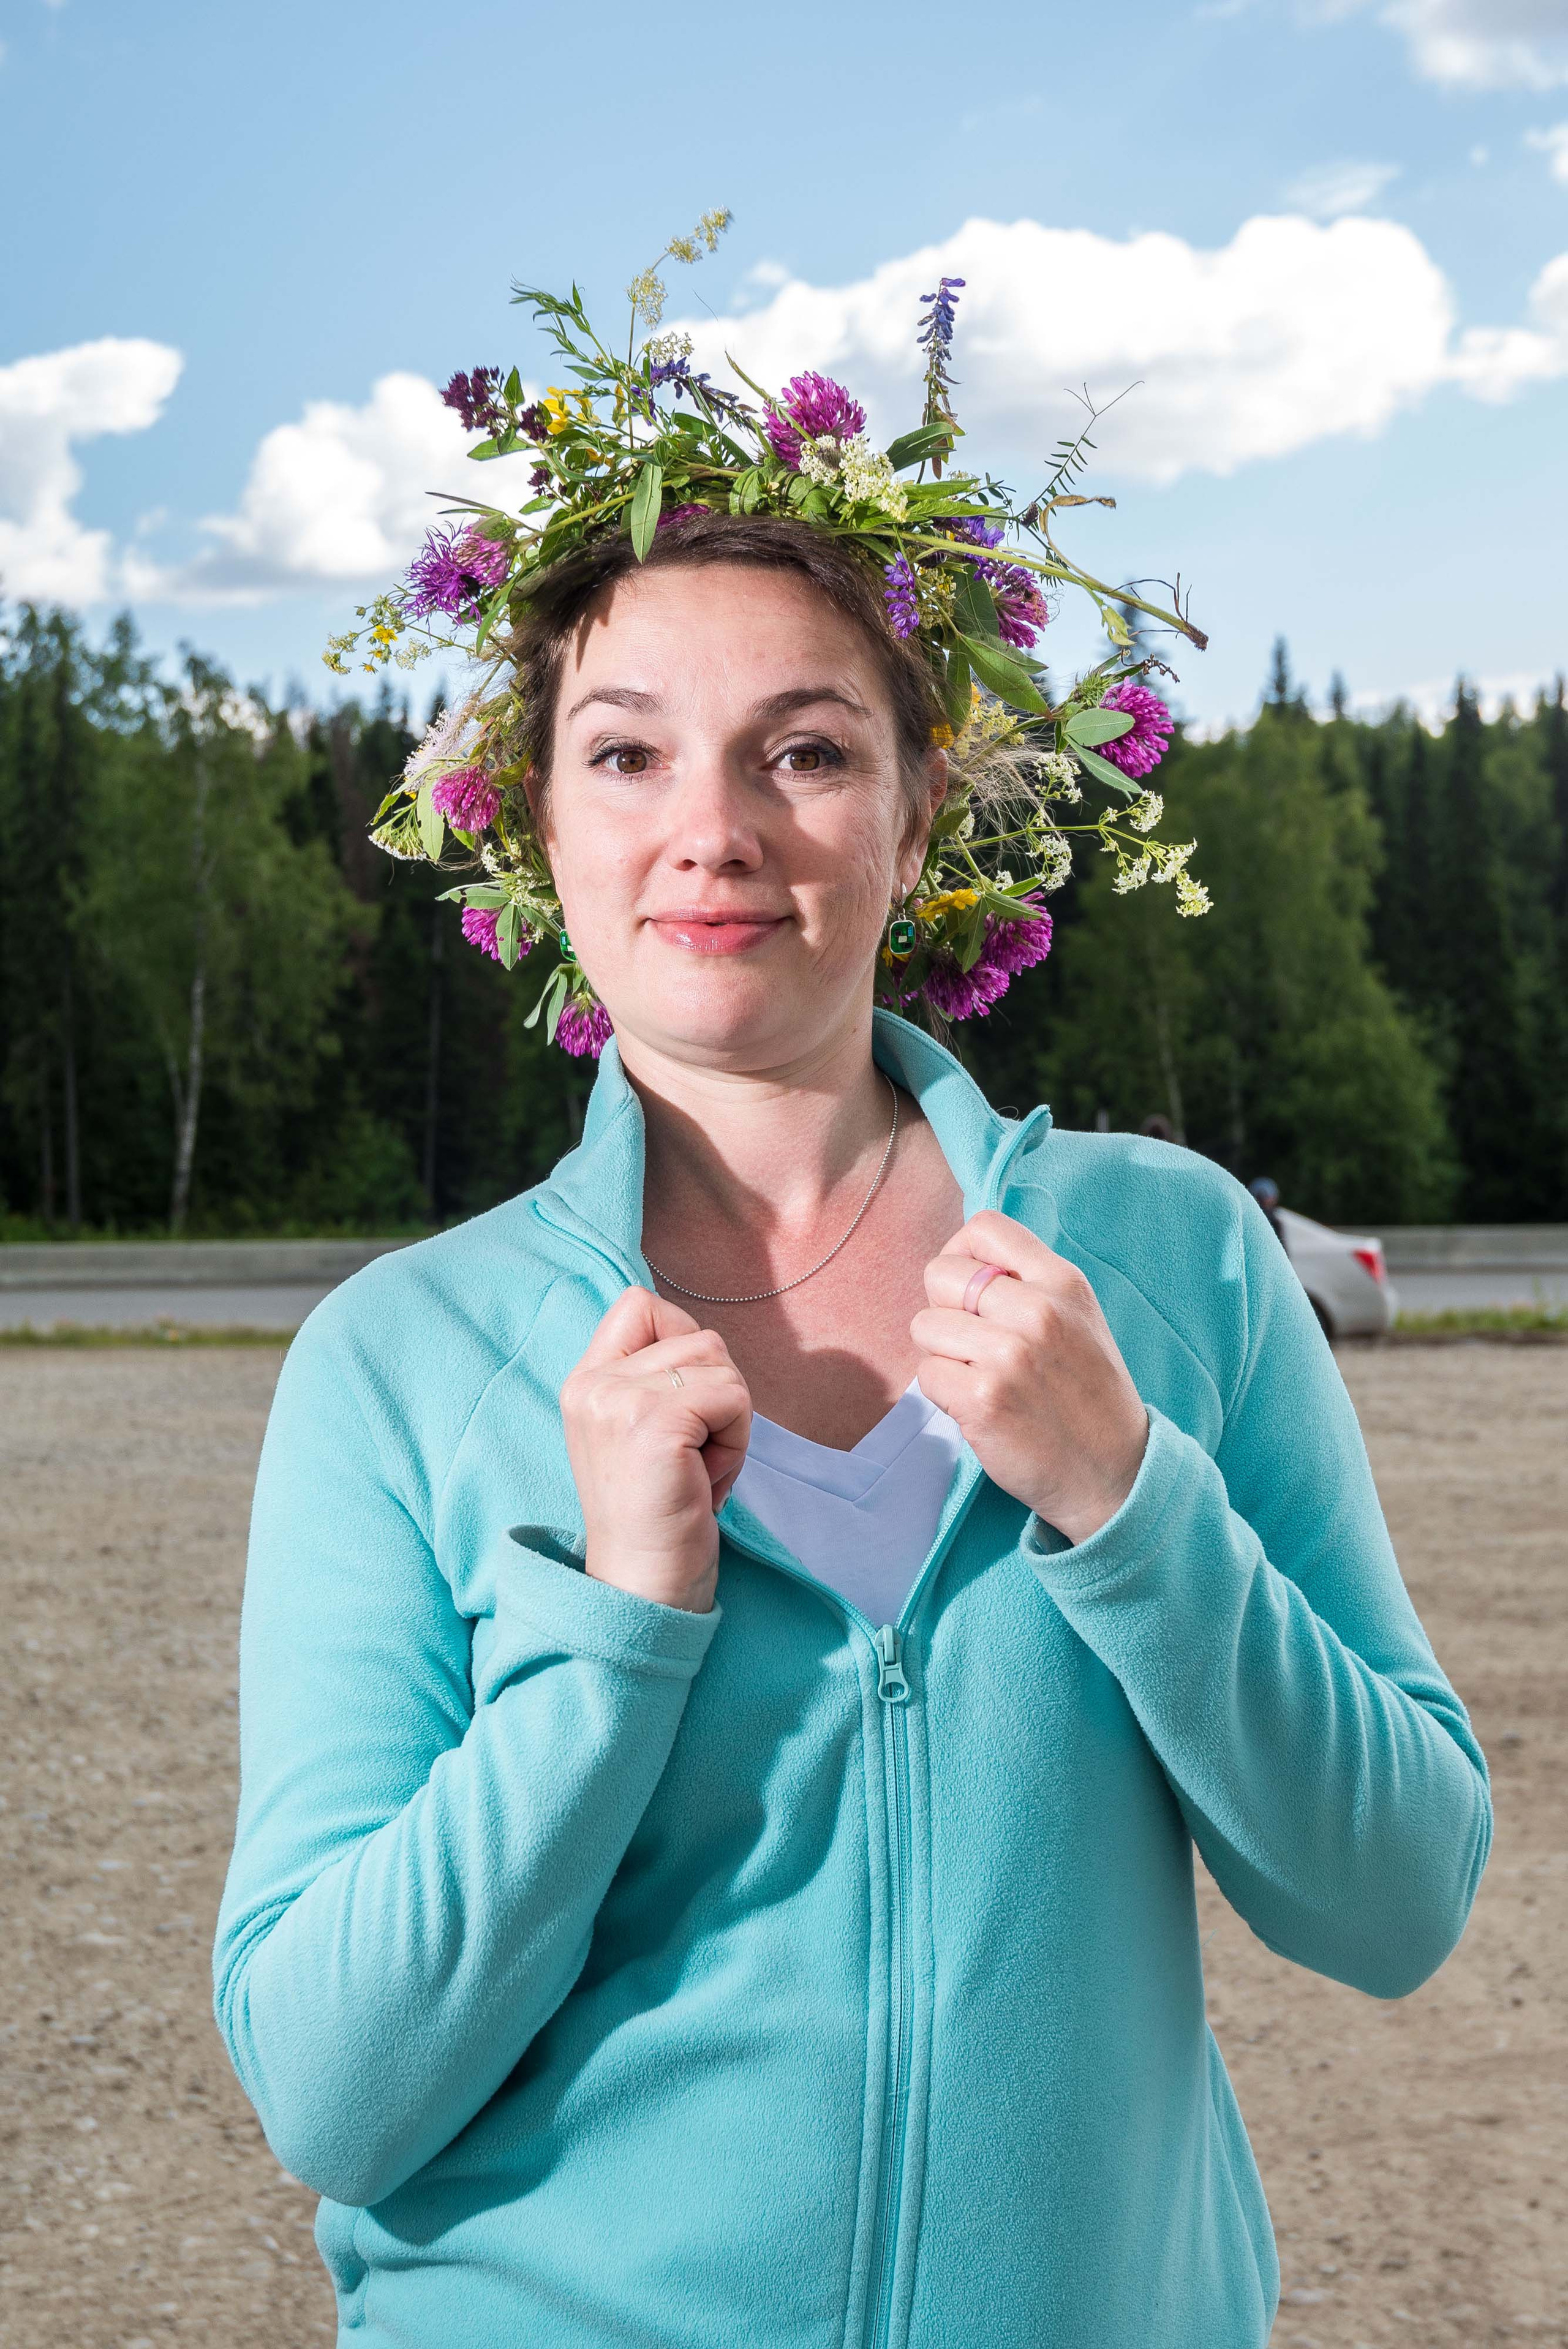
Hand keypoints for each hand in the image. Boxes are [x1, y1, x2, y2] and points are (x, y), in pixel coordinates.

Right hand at [560, 1288, 750, 1612]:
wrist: (643, 1588)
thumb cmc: (659, 1515)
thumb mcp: (640, 1431)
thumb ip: (656, 1379)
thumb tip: (703, 1341)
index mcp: (586, 1381)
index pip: (638, 1304)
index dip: (681, 1341)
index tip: (685, 1407)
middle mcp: (593, 1383)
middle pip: (697, 1336)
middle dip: (716, 1395)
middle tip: (692, 1457)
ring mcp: (619, 1400)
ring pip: (720, 1364)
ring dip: (729, 1420)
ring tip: (697, 1469)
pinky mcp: (655, 1422)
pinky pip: (732, 1397)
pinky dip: (736, 1441)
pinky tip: (706, 1481)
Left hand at [911, 1210, 1148, 1545]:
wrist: (1113, 1472)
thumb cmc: (1086, 1393)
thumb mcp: (1078, 1318)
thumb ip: (1028, 1282)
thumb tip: (962, 1259)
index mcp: (1062, 1281)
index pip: (984, 1226)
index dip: (961, 1254)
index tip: (969, 1289)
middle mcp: (1038, 1310)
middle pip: (940, 1273)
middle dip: (944, 1308)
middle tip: (972, 1343)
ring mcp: (1010, 1355)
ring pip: (924, 1325)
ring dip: (941, 1355)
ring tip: (979, 1376)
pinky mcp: (984, 1400)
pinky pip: (926, 1375)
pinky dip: (942, 1393)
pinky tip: (978, 1406)